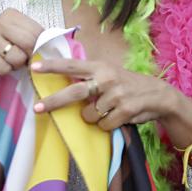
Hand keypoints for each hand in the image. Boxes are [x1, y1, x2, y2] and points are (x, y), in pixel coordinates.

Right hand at [0, 9, 44, 86]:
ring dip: (15, 66)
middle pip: (29, 42)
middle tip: (22, 62)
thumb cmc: (3, 53)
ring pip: (17, 57)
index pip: (38, 31)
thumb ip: (36, 39)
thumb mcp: (21, 41)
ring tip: (7, 63)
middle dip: (28, 57)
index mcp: (11, 15)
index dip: (39, 48)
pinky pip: (4, 67)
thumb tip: (53, 47)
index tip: (31, 54)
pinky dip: (4, 72)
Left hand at [30, 56, 180, 132]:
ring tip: (106, 111)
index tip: (33, 67)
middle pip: (74, 91)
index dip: (52, 66)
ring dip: (92, 118)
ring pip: (89, 115)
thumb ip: (90, 77)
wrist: (158, 95)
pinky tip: (117, 117)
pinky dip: (106, 125)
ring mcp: (117, 94)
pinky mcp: (125, 110)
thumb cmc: (127, 85)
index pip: (72, 65)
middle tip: (38, 108)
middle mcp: (107, 78)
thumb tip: (62, 84)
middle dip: (54, 101)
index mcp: (100, 66)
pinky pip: (104, 125)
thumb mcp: (109, 74)